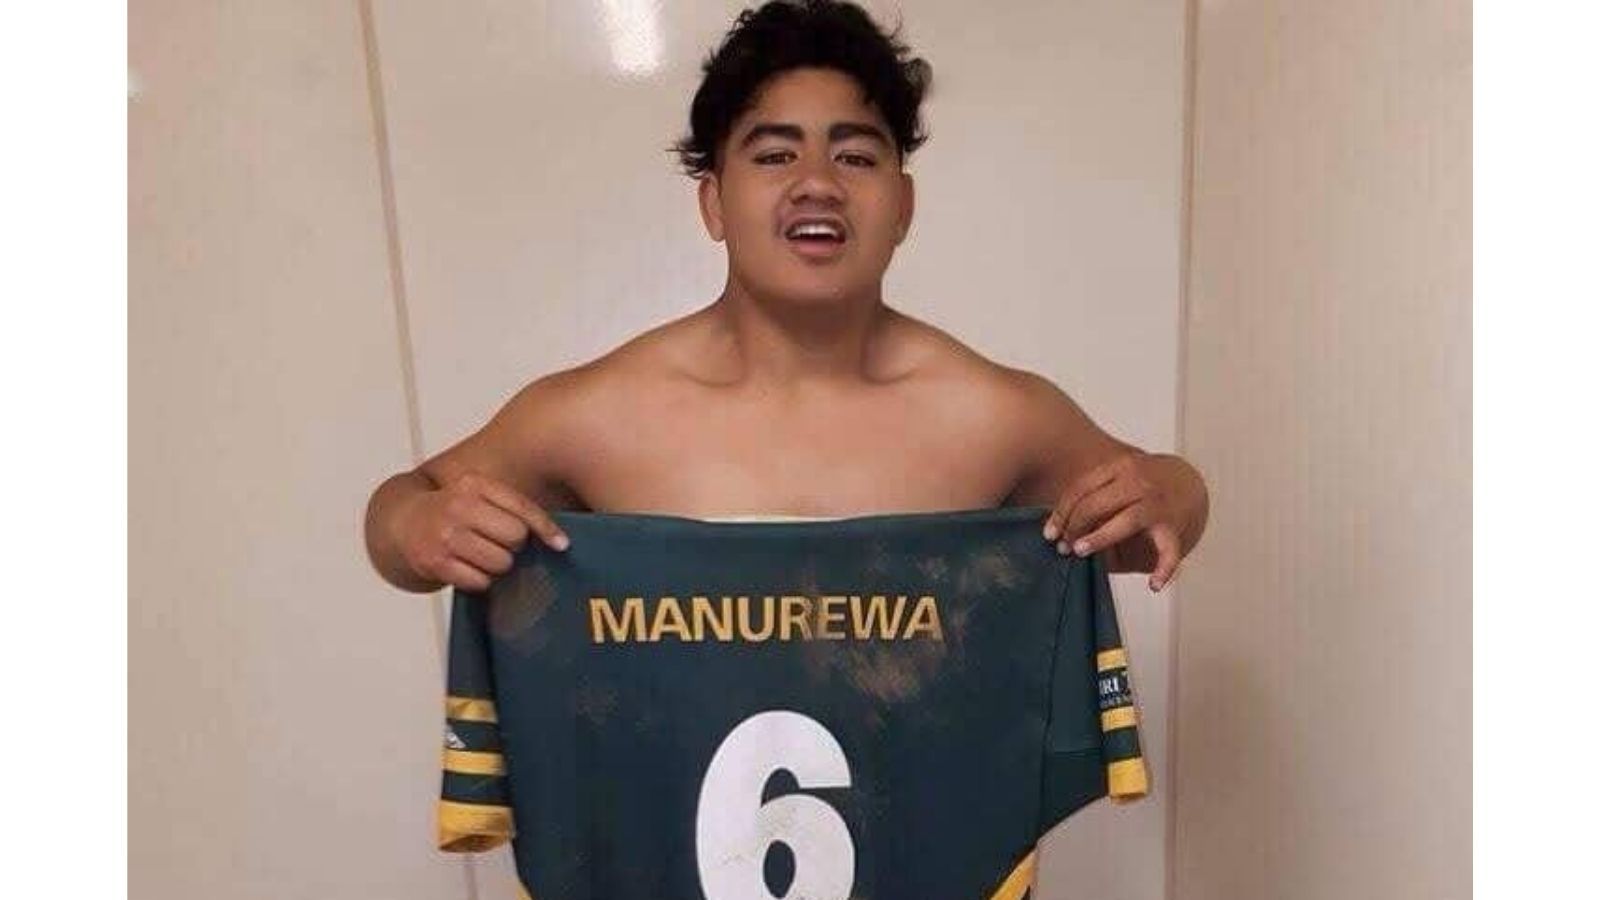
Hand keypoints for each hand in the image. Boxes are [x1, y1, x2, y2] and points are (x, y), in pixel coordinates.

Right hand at [393, 472, 568, 591]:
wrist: (402, 522)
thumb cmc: (454, 511)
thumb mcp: (479, 494)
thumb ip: (512, 507)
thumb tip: (559, 540)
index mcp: (474, 484)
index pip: (522, 508)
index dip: (546, 529)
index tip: (561, 544)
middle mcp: (458, 506)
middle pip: (515, 537)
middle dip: (514, 546)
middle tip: (499, 543)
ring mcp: (445, 534)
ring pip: (501, 562)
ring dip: (498, 565)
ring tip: (482, 555)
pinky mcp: (435, 561)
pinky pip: (480, 581)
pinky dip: (479, 580)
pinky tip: (468, 567)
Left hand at [1041, 451, 1201, 591]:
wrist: (1189, 483)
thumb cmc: (1142, 487)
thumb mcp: (1117, 480)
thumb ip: (1093, 498)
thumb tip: (1056, 528)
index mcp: (1119, 468)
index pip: (1080, 488)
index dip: (1061, 513)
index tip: (1049, 533)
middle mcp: (1138, 482)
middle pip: (1097, 504)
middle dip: (1074, 527)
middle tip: (1063, 547)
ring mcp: (1157, 504)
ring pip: (1126, 521)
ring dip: (1100, 538)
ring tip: (1081, 552)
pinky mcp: (1174, 527)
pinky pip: (1169, 551)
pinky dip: (1164, 569)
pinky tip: (1153, 585)